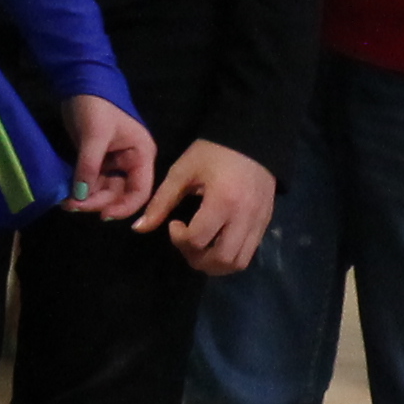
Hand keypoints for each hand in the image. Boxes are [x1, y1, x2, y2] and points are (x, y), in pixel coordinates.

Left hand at [62, 95, 154, 219]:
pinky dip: (81, 189)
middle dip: (98, 202)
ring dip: (87, 198)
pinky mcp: (97, 160)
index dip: (124, 207)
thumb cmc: (97, 105)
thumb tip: (81, 196)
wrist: (80, 82)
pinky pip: (92, 181)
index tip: (102, 215)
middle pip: (120, 193)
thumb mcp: (94, 135)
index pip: (141, 190)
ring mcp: (113, 162)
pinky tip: (68, 195)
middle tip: (74, 206)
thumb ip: (89, 167)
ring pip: (104, 190)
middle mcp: (130, 161)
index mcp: (141, 154)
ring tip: (67, 202)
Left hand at [135, 138, 278, 273]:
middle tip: (186, 242)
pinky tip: (216, 243)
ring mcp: (258, 223)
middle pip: (220, 260)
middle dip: (196, 259)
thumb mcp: (183, 171)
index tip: (174, 224)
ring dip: (214, 264)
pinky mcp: (265, 224)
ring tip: (201, 247)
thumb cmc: (214, 152)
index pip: (198, 240)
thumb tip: (138, 228)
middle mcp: (244, 217)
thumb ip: (161, 201)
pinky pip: (248, 254)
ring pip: (237, 263)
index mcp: (223, 201)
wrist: (253, 138)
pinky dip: (229, 258)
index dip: (178, 239)